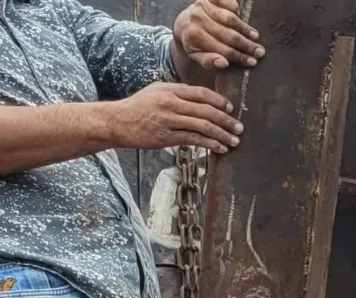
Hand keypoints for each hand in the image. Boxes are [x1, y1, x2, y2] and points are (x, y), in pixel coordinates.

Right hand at [100, 83, 240, 153]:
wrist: (116, 121)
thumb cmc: (137, 107)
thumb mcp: (156, 91)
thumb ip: (177, 91)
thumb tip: (200, 97)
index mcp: (171, 90)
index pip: (202, 94)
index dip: (219, 102)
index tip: (230, 109)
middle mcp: (171, 103)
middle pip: (207, 111)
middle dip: (227, 120)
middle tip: (239, 127)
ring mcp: (169, 120)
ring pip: (203, 126)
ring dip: (222, 134)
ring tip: (234, 140)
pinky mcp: (166, 137)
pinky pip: (194, 140)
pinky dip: (210, 144)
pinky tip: (220, 148)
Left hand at [174, 0, 264, 71]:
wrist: (185, 21)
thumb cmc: (194, 41)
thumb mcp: (197, 55)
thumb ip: (209, 61)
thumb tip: (224, 63)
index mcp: (194, 36)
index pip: (223, 49)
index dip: (240, 57)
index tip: (252, 61)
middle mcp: (197, 19)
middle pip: (229, 35)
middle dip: (246, 44)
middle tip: (260, 51)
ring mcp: (203, 6)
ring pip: (231, 19)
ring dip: (245, 29)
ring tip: (255, 36)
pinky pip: (230, 4)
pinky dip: (238, 11)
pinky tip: (243, 19)